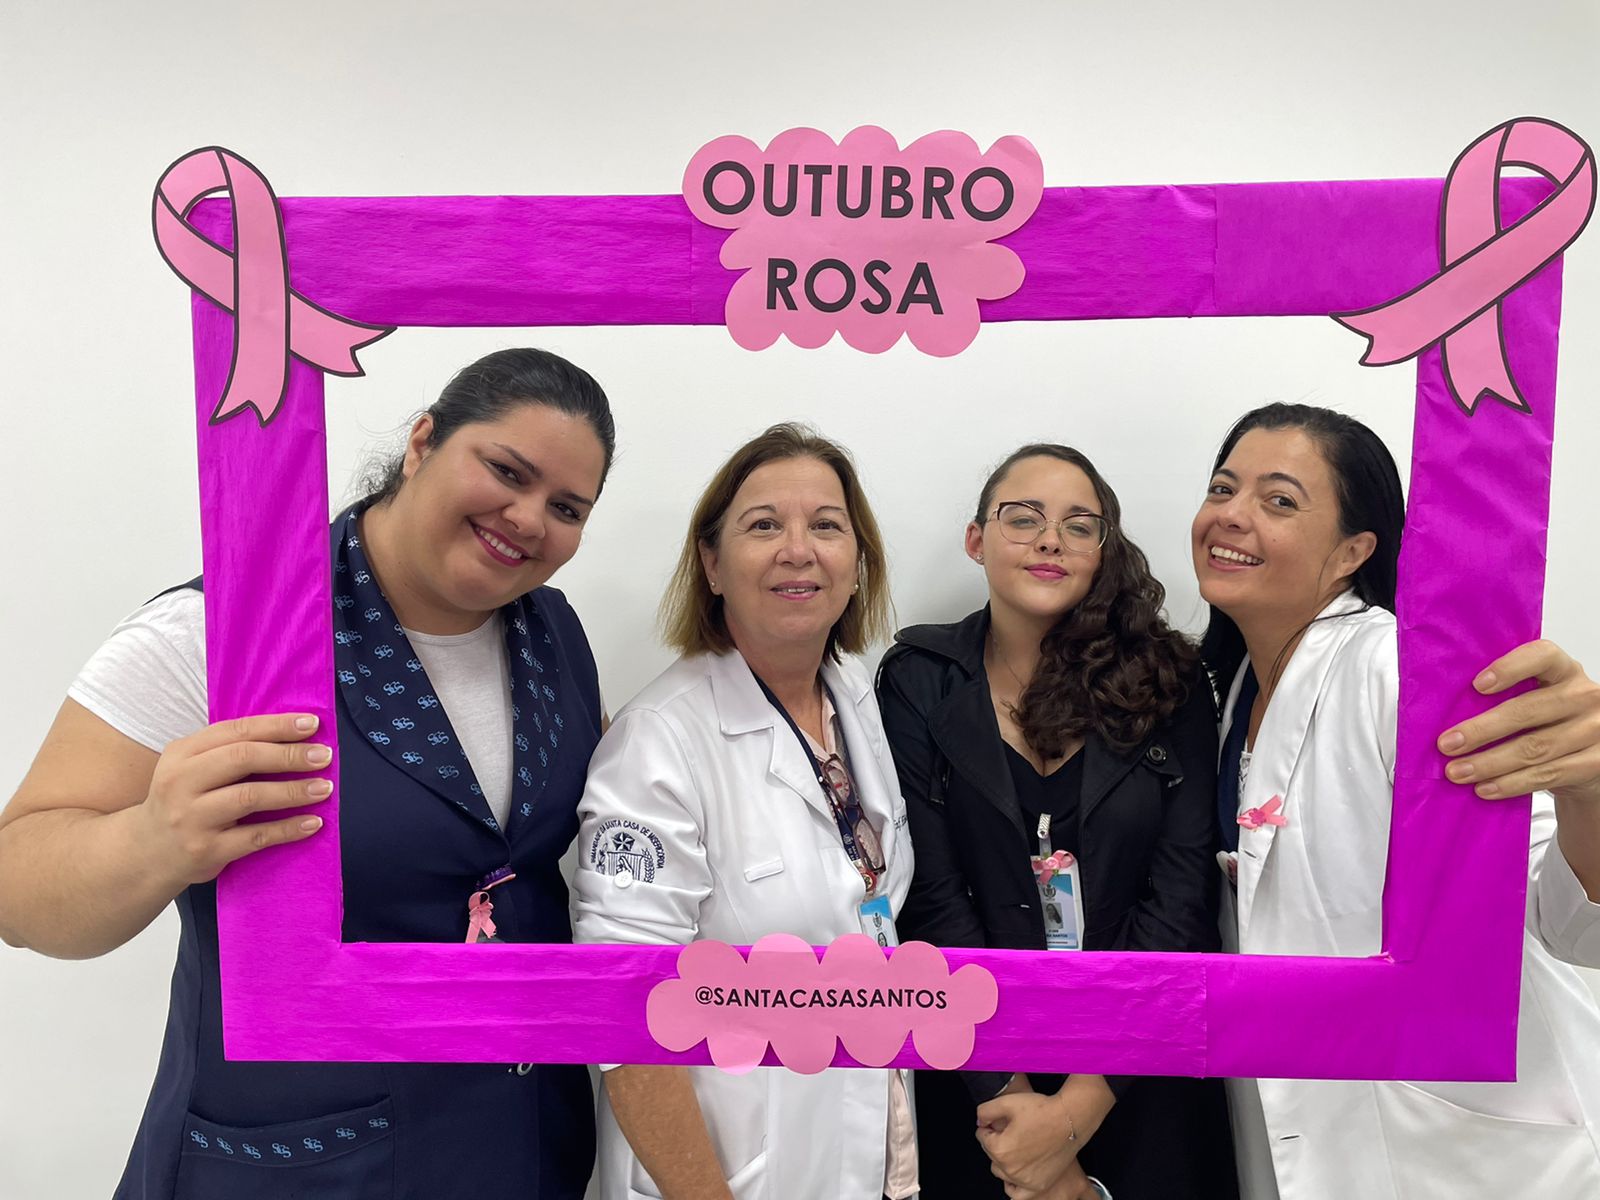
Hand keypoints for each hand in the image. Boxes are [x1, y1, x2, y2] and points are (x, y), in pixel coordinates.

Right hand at [136, 713, 330, 886]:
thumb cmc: (184, 800)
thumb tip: (293, 735)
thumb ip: (229, 749)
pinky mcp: (206, 850)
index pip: (236, 731)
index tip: (312, 724)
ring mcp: (192, 818)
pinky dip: (288, 829)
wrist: (147, 852)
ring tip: (324, 787)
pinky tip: (312, 822)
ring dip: (293, 791)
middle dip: (289, 755)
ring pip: (250, 797)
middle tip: (324, 756)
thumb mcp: (191, 767)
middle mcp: (181, 783)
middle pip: (243, 758)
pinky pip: (255, 837)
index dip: (276, 726)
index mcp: (182, 753)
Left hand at [977, 1075, 1112, 1193]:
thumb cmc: (1042, 1110)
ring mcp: (1025, 1180)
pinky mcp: (1038, 1185)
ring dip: (1004, 1161)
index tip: (1000, 1122)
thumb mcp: (1007, 1102)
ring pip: (1001, 1172)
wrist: (1070, 1120)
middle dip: (997, 1142)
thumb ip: (985, 1111)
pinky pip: (1018, 1194)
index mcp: (1000, 1149)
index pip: (982, 1138)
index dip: (989, 1126)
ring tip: (1016, 1148)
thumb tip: (979, 1123)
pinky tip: (1018, 1171)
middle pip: (991, 1155)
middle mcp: (1011, 1169)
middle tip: (1011, 1132)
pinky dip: (1014, 1185)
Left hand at [1438, 640, 1599, 803]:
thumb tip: (1446, 709)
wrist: (1592, 756)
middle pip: (1528, 710)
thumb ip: (1506, 694)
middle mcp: (1584, 695)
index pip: (1543, 656)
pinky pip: (1547, 774)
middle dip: (1481, 730)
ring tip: (1457, 772)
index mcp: (1564, 670)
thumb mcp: (1537, 697)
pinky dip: (1511, 783)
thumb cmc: (1550, 720)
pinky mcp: (1596, 762)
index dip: (1510, 668)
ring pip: (1534, 748)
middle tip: (1447, 744)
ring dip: (1489, 763)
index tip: (1477, 685)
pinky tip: (1485, 788)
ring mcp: (1595, 729)